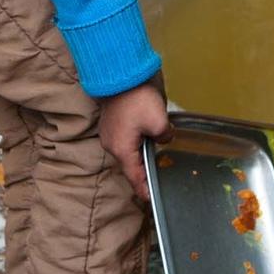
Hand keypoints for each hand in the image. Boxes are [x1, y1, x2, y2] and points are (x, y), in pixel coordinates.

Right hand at [98, 73, 171, 202]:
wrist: (120, 72)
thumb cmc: (138, 99)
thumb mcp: (159, 122)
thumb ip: (164, 137)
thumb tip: (163, 138)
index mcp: (122, 150)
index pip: (135, 178)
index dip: (144, 190)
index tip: (152, 200)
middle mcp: (112, 145)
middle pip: (130, 165)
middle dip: (144, 171)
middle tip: (159, 177)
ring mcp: (109, 133)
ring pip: (128, 151)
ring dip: (140, 154)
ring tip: (155, 158)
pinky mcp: (111, 122)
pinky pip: (125, 139)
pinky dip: (136, 142)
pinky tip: (147, 138)